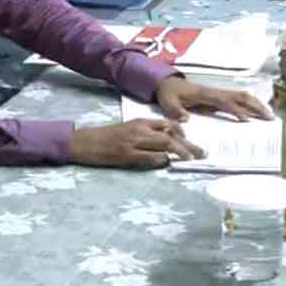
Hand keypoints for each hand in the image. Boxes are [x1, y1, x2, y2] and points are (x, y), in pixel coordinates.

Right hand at [69, 119, 203, 168]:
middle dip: (188, 144)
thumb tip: (164, 145)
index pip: (167, 123)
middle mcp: (140, 129)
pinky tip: (168, 164)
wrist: (84, 141)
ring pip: (164, 145)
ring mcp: (134, 142)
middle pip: (170, 135)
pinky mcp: (127, 155)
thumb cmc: (106, 137)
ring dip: (180, 152)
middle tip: (201, 153)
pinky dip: (161, 160)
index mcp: (140, 121)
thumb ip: (145, 133)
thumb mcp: (128, 129)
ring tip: (191, 159)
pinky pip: (150, 157)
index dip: (182, 132)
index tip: (190, 140)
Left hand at [155, 76, 272, 121]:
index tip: (246, 120)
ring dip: (257, 104)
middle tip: (269, 117)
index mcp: (205, 94)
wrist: (167, 83)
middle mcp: (215, 92)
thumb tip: (187, 120)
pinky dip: (251, 104)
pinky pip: (238, 98)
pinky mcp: (219, 96)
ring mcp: (218, 93)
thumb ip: (176, 111)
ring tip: (270, 116)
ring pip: (242, 96)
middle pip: (240, 96)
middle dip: (255, 105)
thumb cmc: (169, 94)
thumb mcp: (168, 103)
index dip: (235, 109)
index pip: (224, 101)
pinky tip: (258, 112)